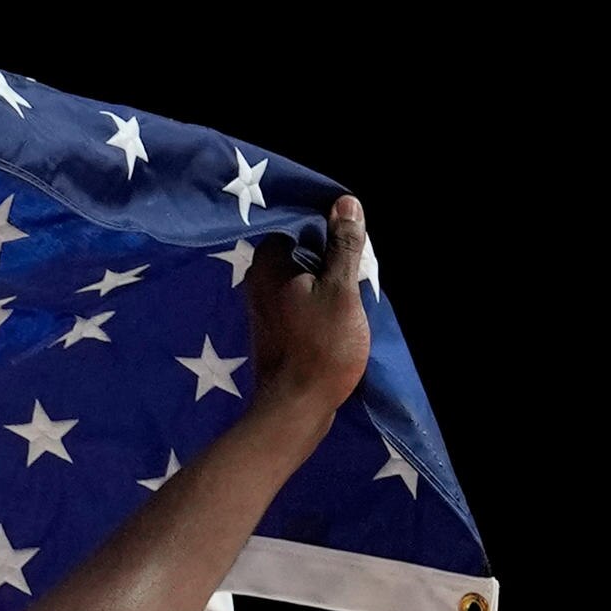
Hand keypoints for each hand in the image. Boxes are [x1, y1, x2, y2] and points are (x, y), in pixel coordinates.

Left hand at [238, 193, 377, 433]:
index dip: (327, 232)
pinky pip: (298, 304)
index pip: (298, 225)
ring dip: (325, 285)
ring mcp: (262, 308)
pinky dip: (316, 306)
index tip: (350, 247)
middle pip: (301, 253)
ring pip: (301, 280)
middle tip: (354, 275)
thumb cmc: (321, 347)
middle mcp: (256, 281)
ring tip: (348, 300)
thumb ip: (343, 246)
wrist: (295, 408)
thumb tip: (346, 202)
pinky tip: (336, 320)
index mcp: (267, 263)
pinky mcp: (272, 330)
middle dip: (328, 260)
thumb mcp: (341, 290)